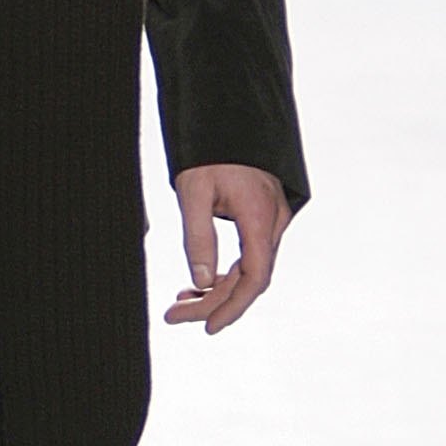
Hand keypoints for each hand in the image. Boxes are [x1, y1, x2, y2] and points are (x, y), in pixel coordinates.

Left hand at [163, 163, 290, 335]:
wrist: (228, 117)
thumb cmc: (209, 151)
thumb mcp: (193, 191)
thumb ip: (198, 236)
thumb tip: (201, 281)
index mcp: (259, 217)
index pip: (255, 278)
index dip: (232, 307)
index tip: (207, 327)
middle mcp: (272, 223)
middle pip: (249, 280)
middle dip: (213, 303)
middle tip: (173, 315)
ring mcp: (270, 222)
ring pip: (248, 271)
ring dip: (216, 291)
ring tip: (180, 301)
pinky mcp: (260, 220)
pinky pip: (247, 257)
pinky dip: (224, 273)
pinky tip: (198, 283)